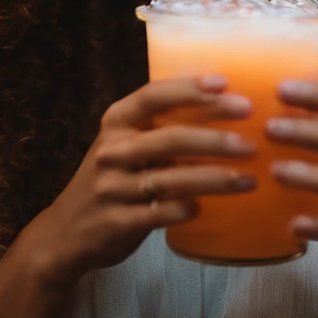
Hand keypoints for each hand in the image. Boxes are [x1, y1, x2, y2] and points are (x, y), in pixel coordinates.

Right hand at [22, 76, 256, 287]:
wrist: (66, 233)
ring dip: (213, 179)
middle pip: (169, 139)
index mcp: (116, 122)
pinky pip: (158, 214)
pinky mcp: (117, 222)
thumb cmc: (111, 180)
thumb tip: (223, 105)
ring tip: (249, 178)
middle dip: (214, 139)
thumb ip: (158, 127)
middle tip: (252, 142)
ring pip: (169, 180)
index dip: (189, 88)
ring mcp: (111, 188)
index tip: (227, 84)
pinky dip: (184, 209)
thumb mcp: (123, 145)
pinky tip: (206, 208)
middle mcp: (112, 151)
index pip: (152, 95)